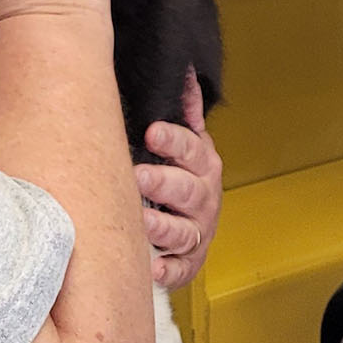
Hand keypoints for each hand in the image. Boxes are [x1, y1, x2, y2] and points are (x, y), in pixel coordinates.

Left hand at [138, 79, 218, 290]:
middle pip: (188, 190)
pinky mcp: (188, 261)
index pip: (191, 148)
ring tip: (141, 223)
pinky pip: (180, 269)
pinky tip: (151, 268)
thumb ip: (185, 110)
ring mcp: (198, 231)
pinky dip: (167, 271)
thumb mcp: (187, 140)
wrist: (196, 218)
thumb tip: (185, 70)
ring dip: (163, 227)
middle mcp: (203, 198)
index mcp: (202, 164)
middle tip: (138, 177)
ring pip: (183, 231)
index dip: (173, 140)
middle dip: (164, 183)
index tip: (152, 132)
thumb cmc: (181, 173)